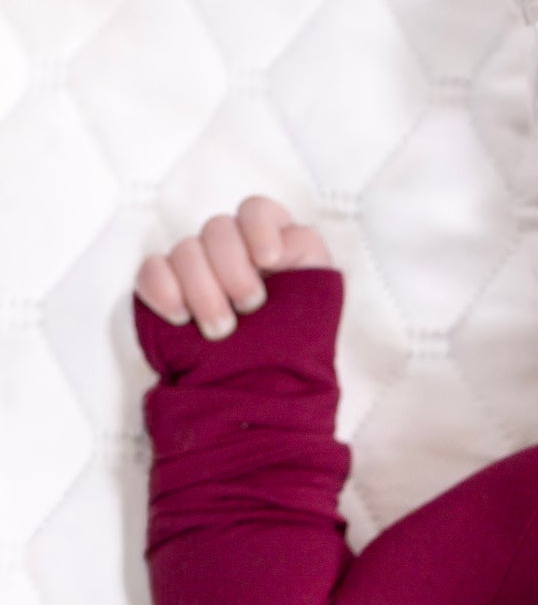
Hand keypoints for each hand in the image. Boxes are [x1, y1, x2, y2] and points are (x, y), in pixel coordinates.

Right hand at [135, 195, 333, 338]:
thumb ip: (305, 251)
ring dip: (204, 291)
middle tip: (250, 307)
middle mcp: (231, 251)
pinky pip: (151, 270)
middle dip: (234, 270)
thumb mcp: (319, 293)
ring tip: (220, 331)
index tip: (269, 260)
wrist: (264, 393)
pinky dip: (164, 291)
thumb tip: (278, 239)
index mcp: (268, 243)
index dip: (259, 228)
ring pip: (185, 250)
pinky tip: (181, 318)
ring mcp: (197, 269)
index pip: (256, 210)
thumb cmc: (295, 344)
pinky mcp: (167, 289)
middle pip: (217, 228)